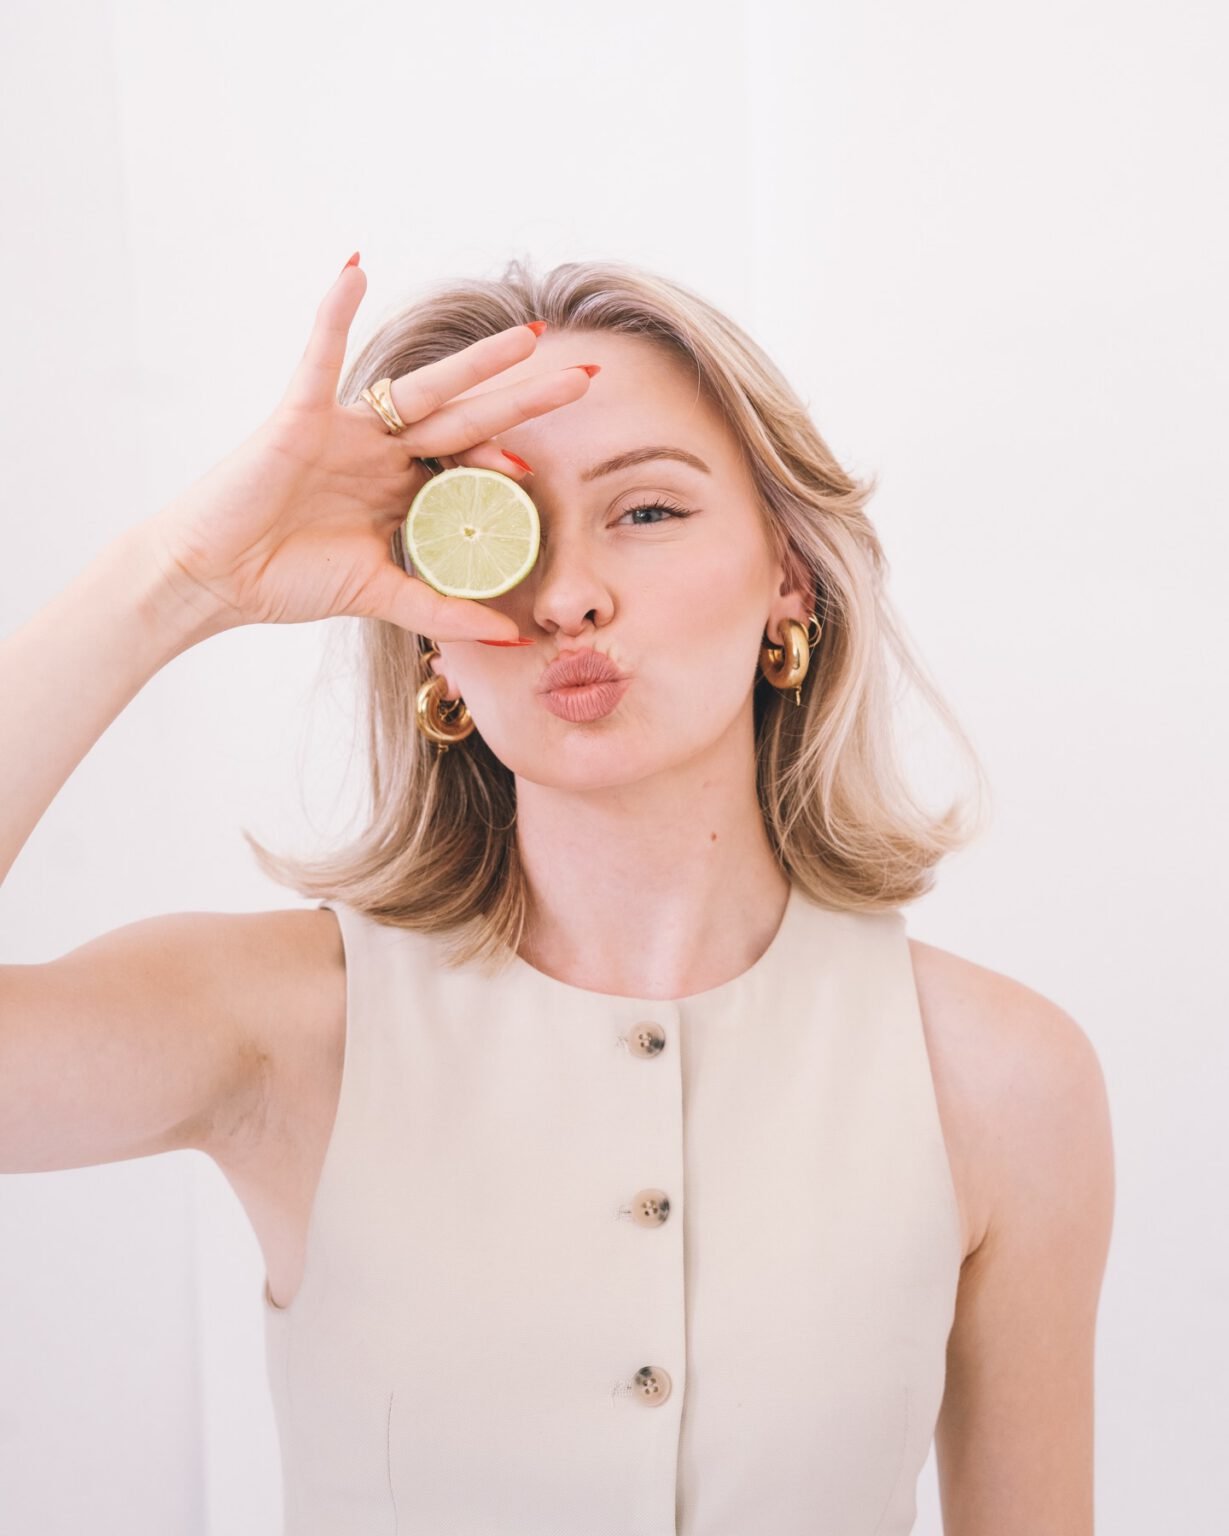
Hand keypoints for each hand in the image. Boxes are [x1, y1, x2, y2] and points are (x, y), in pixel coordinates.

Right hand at [136, 258, 590, 639]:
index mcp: (398, 487)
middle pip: (467, 417)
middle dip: (525, 398)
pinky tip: (354, 268)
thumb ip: (443, 611)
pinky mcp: (299, 416)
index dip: (505, 460)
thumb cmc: (286, 581)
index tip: (541, 469)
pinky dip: (331, 314)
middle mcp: (380, 451)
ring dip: (476, 362)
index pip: (468, 464)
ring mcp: (344, 429)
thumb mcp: (380, 595)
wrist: (212, 579)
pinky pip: (318, 357)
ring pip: (422, 388)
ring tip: (525, 337)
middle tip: (585, 377)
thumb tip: (510, 637)